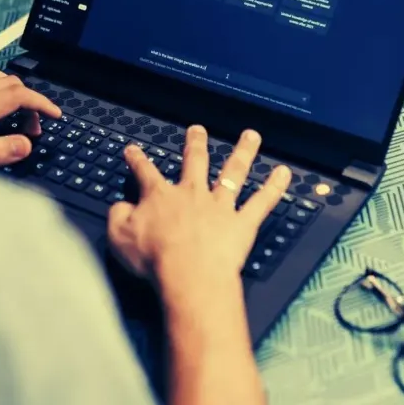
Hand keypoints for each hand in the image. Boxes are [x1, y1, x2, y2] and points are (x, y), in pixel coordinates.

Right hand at [106, 126, 291, 287]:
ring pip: (233, 172)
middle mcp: (192, 194)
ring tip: (251, 136)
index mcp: (160, 196)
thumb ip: (118, 216)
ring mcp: (220, 206)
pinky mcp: (242, 223)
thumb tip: (121, 205)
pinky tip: (285, 173)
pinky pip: (262, 202)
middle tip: (197, 129)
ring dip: (243, 152)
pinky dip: (274, 187)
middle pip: (194, 162)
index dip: (138, 160)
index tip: (133, 149)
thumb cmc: (153, 259)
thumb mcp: (119, 237)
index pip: (146, 172)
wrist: (188, 275)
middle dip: (195, 143)